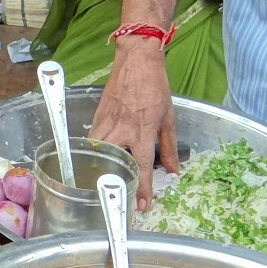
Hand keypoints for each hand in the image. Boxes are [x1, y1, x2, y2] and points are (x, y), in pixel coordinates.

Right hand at [89, 44, 181, 210]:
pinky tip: (100, 158)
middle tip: (121, 195)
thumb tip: (173, 171)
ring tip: (107, 180)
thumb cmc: (155, 87)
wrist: (137, 61)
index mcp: (142, 131)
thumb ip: (169, 147)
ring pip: (97, 153)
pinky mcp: (96, 117)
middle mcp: (121, 130)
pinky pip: (93, 140)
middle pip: (111, 163)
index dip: (142, 189)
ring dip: (102, 168)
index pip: (140, 167)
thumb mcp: (168, 118)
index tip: (141, 206)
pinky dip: (96, 152)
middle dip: (115, 181)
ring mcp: (105, 123)